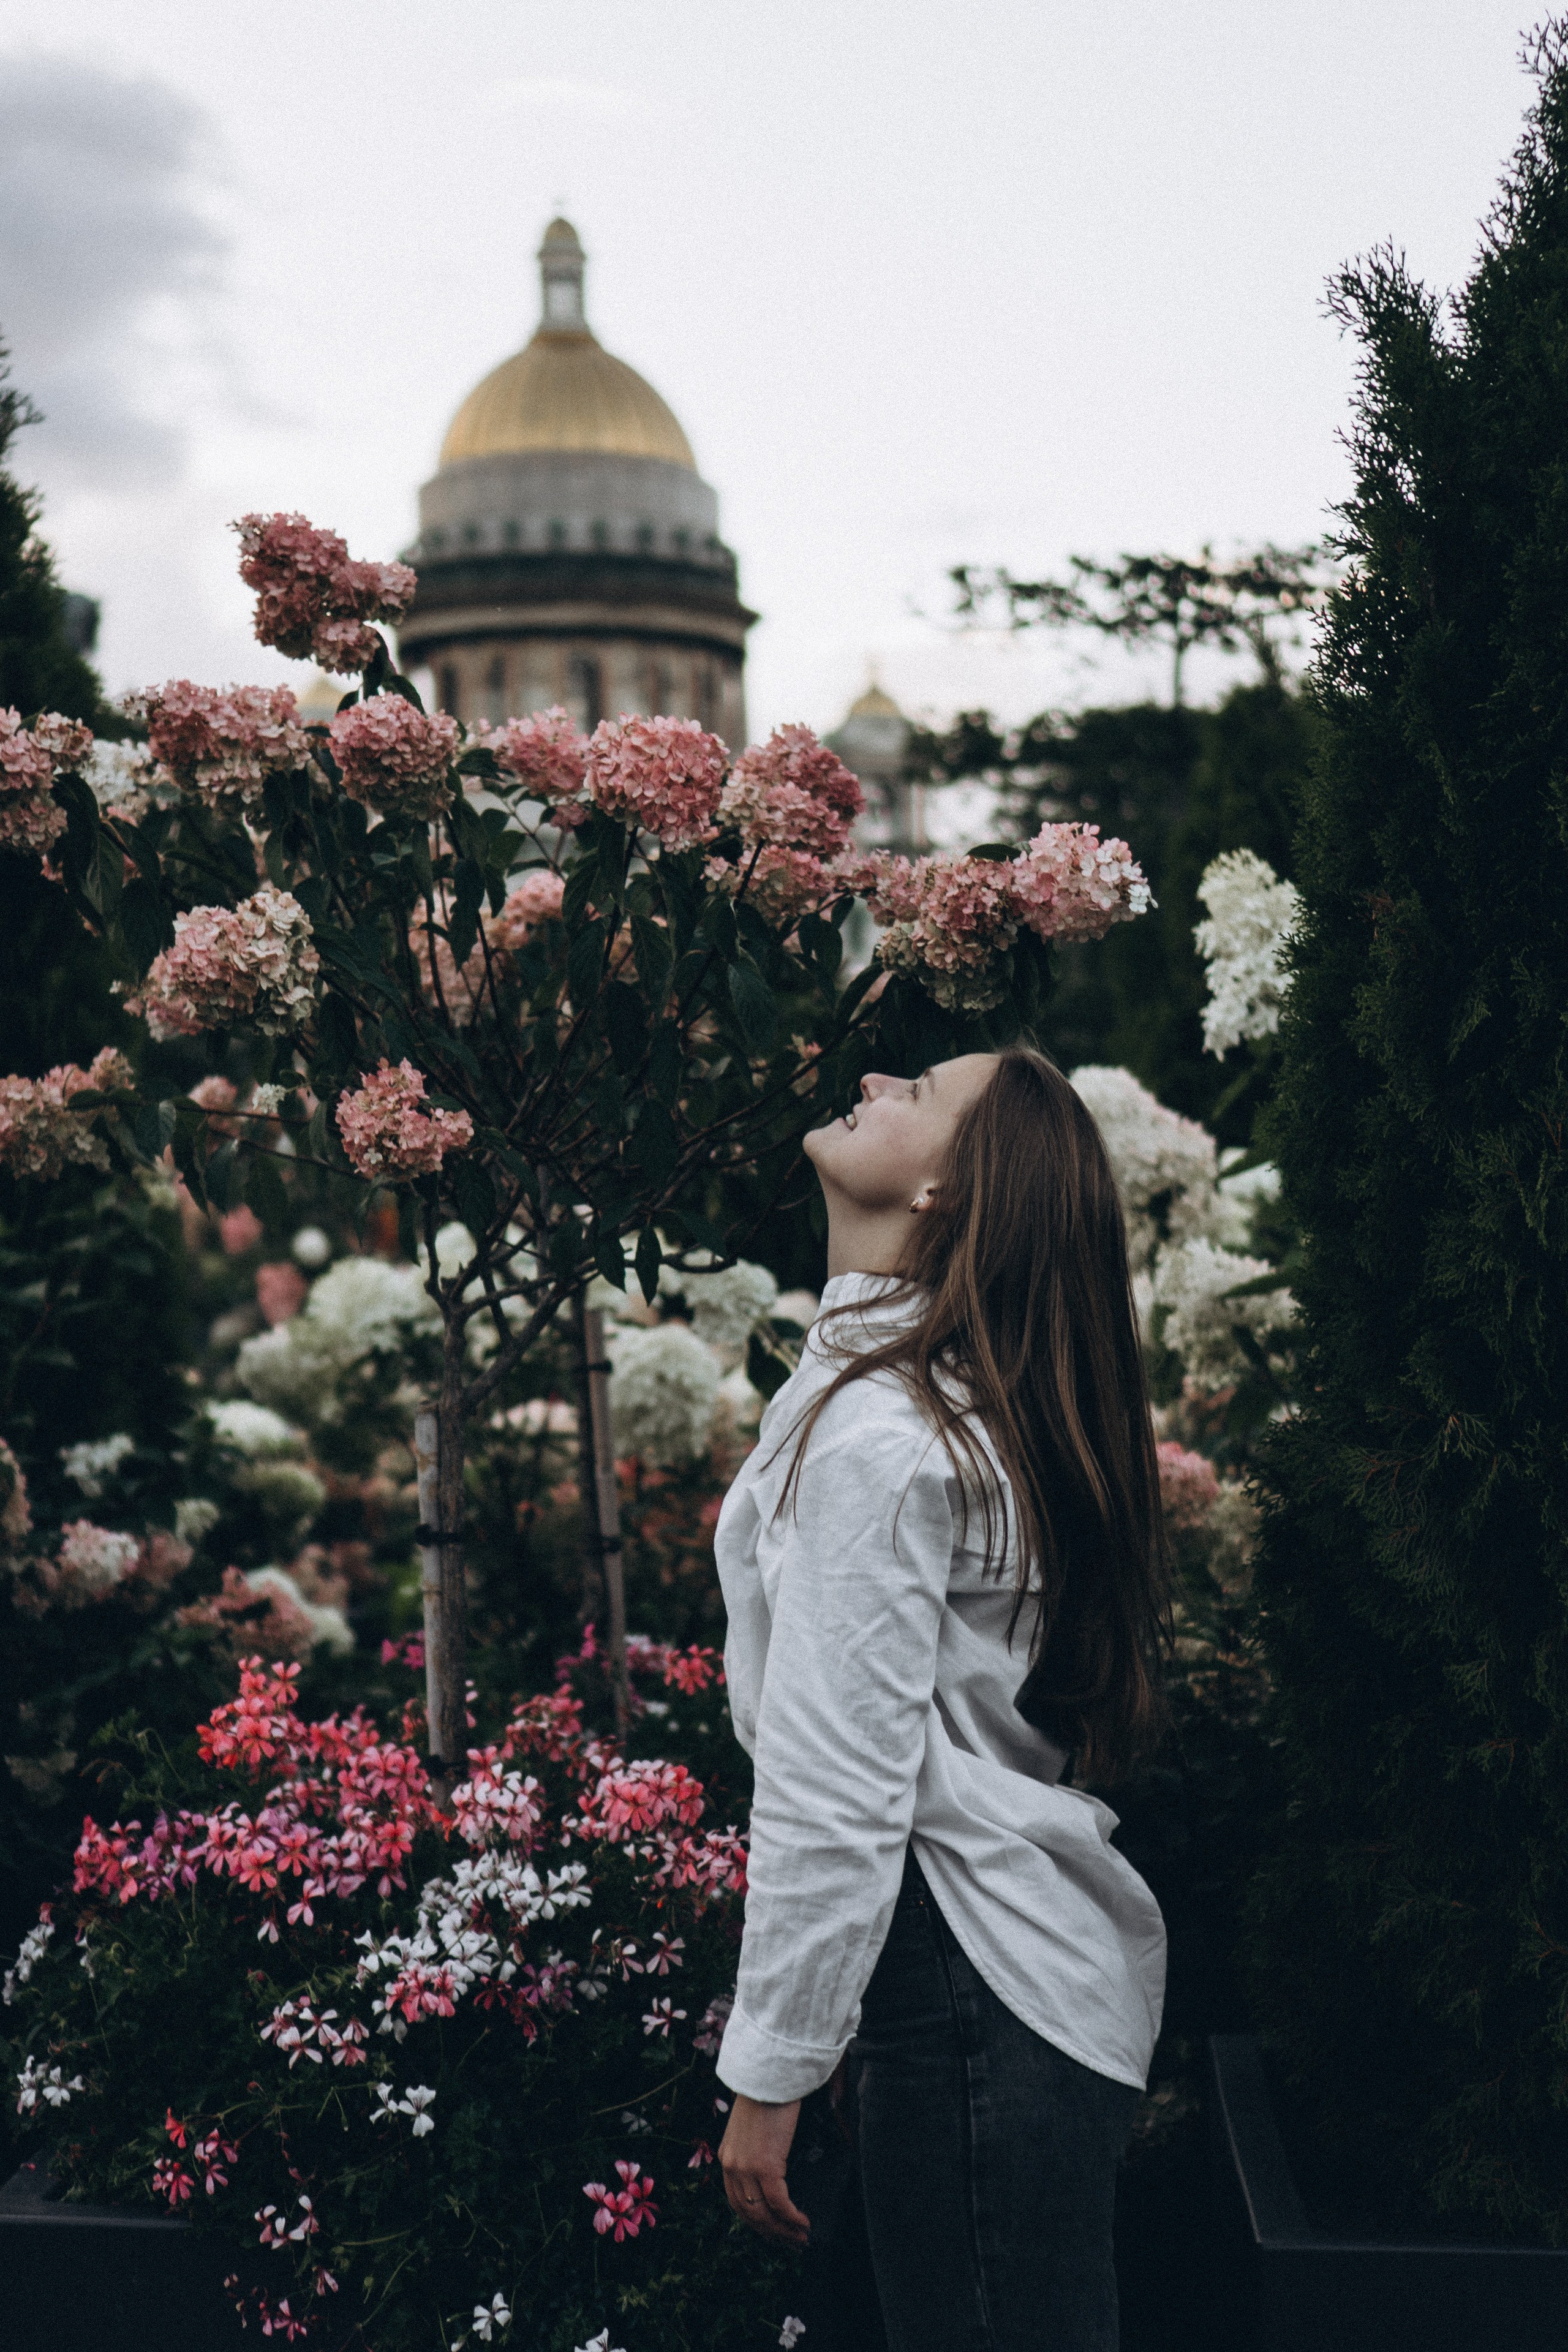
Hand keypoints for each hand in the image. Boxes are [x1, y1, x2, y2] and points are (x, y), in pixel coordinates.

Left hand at [718, 2092, 808, 2247]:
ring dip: (784, 2231)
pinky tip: (804, 2223)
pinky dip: (792, 2218)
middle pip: (749, 2213)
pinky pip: (779, 2203)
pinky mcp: (765, 2166)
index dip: (756, 2222)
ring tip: (801, 2239)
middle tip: (791, 2243)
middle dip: (771, 2233)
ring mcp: (746, 2168)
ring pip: (763, 2214)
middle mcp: (731, 2166)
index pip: (737, 2201)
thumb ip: (758, 2149)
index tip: (774, 2232)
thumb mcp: (754, 2127)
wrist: (770, 2074)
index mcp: (727, 2157)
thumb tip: (779, 2169)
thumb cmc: (769, 2094)